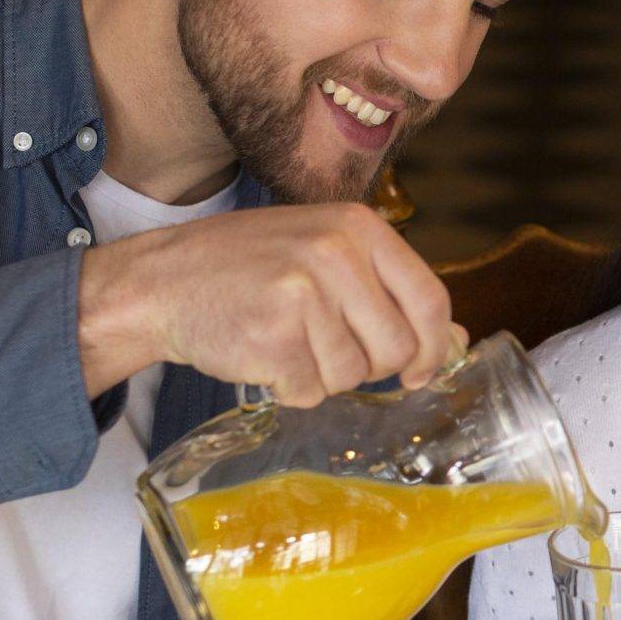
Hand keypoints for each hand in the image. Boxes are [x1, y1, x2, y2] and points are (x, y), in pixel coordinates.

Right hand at [76, 202, 460, 402]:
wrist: (163, 279)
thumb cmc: (251, 268)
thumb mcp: (327, 254)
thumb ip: (390, 291)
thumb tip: (457, 340)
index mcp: (359, 228)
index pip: (430, 299)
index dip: (434, 347)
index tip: (420, 371)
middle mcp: (336, 254)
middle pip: (396, 348)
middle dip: (369, 366)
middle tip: (326, 349)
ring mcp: (303, 293)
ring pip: (352, 376)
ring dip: (321, 376)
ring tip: (286, 341)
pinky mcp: (273, 337)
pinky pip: (309, 392)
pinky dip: (287, 388)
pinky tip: (263, 355)